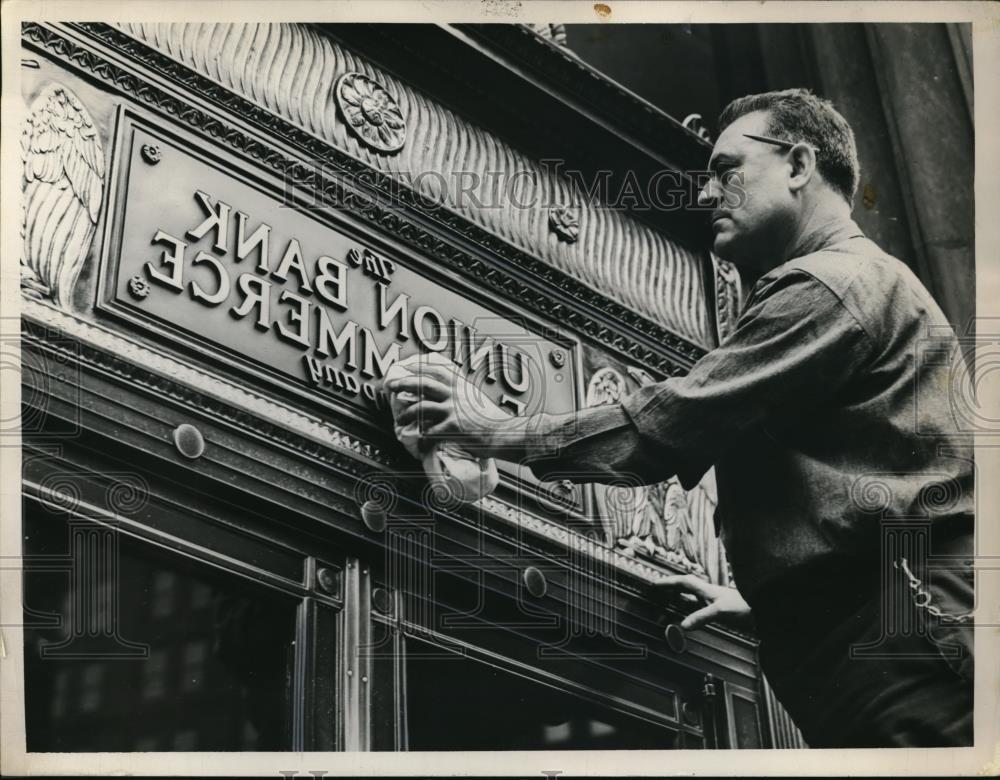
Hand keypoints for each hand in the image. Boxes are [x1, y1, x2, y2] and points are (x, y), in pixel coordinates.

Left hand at [384, 358, 508, 454]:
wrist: (506, 433)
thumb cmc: (494, 421)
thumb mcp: (478, 400)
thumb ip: (463, 396)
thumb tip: (452, 398)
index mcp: (461, 387)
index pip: (437, 371)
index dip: (419, 368)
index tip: (406, 367)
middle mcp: (455, 395)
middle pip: (423, 384)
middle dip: (404, 383)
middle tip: (392, 384)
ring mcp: (453, 411)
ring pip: (421, 408)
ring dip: (406, 414)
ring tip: (399, 420)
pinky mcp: (452, 427)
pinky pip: (429, 432)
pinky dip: (421, 439)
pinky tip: (418, 444)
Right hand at [648, 574, 751, 630]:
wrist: (766, 610)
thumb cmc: (746, 606)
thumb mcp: (720, 611)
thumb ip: (700, 617)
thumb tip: (683, 625)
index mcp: (707, 590)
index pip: (683, 582)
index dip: (668, 583)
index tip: (655, 584)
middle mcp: (710, 594)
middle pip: (687, 587)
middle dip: (672, 588)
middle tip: (660, 592)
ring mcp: (716, 602)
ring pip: (694, 598)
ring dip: (682, 599)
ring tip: (670, 603)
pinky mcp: (722, 611)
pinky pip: (701, 609)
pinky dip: (692, 612)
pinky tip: (692, 619)